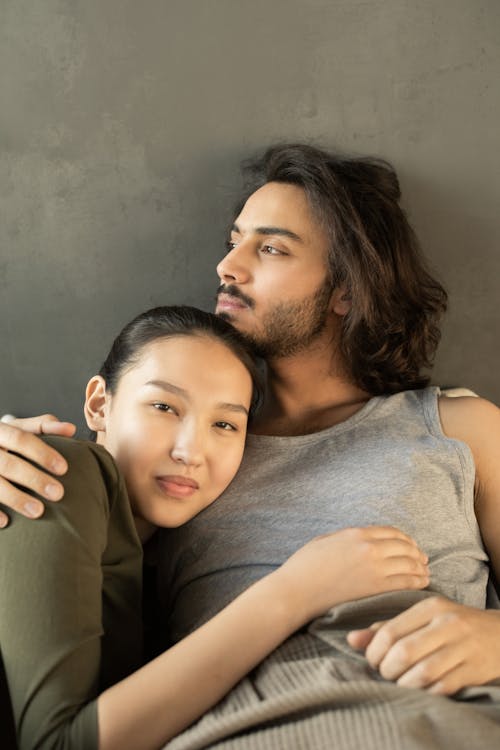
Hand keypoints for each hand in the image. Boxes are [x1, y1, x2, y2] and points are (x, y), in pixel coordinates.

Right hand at [0, 415, 75, 526]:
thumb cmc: (4, 439)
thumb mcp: (19, 428)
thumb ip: (43, 426)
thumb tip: (70, 429)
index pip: (21, 439)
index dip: (42, 453)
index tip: (64, 469)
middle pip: (8, 464)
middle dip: (34, 479)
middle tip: (58, 493)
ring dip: (15, 498)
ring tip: (38, 511)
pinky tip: (6, 522)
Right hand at [274, 526, 429, 622]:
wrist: (296, 591)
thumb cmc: (305, 566)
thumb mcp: (327, 540)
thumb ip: (349, 537)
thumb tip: (364, 539)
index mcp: (357, 533)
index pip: (393, 532)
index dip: (406, 539)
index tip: (411, 546)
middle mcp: (370, 548)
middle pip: (404, 546)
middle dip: (416, 553)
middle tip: (423, 559)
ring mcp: (374, 568)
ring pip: (409, 564)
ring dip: (420, 567)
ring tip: (425, 573)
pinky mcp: (375, 589)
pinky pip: (405, 582)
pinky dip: (417, 582)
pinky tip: (422, 584)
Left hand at [347, 595, 499, 693]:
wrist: (499, 634)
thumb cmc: (452, 625)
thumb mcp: (422, 618)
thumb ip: (388, 627)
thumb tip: (352, 640)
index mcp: (431, 607)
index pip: (390, 631)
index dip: (373, 651)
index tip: (372, 659)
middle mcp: (448, 624)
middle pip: (404, 652)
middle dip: (386, 668)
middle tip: (385, 672)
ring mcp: (463, 648)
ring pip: (422, 673)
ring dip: (403, 683)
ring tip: (399, 682)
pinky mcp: (474, 670)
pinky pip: (442, 688)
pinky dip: (425, 692)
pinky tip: (419, 689)